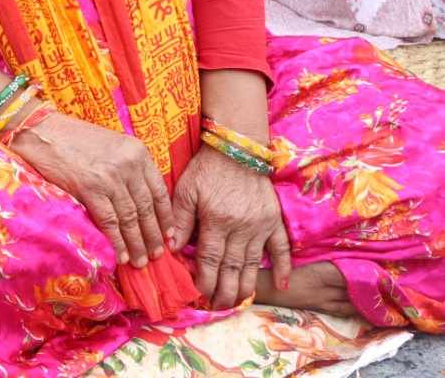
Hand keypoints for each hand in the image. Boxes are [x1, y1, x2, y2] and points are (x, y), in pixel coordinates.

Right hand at [9, 111, 172, 268]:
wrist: (40, 131)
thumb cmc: (73, 138)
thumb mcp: (111, 146)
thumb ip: (128, 168)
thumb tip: (138, 201)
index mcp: (137, 152)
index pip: (159, 191)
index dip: (165, 218)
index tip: (168, 236)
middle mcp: (129, 164)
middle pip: (147, 208)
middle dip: (153, 236)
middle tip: (157, 255)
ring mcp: (110, 177)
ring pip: (130, 218)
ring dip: (137, 244)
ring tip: (140, 261)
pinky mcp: (90, 188)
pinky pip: (109, 221)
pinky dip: (117, 241)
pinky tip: (120, 255)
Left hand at [170, 144, 290, 309]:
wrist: (237, 148)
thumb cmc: (206, 169)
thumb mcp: (185, 190)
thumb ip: (180, 220)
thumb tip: (171, 247)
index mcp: (216, 221)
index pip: (209, 259)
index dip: (204, 279)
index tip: (199, 294)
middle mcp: (240, 228)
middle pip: (232, 268)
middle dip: (224, 291)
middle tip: (216, 306)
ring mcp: (260, 226)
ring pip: (253, 264)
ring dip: (246, 286)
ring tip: (237, 302)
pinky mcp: (274, 221)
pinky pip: (281, 248)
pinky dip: (282, 267)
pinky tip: (281, 284)